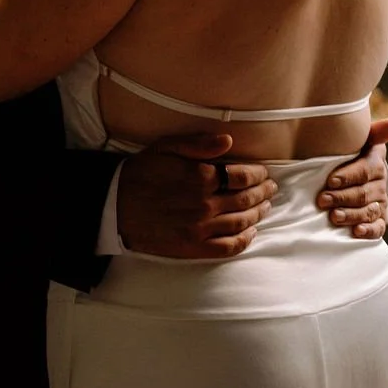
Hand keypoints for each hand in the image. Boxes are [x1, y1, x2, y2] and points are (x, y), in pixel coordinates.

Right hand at [116, 133, 276, 259]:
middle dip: (263, 193)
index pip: (242, 175)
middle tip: (271, 189)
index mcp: (200, 176)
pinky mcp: (194, 247)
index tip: (264, 172)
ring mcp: (201, 228)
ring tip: (265, 207)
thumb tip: (228, 141)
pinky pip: (228, 247)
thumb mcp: (166, 147)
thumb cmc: (141, 173)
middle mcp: (205, 203)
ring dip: (258, 214)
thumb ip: (199, 144)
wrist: (115, 206)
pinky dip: (245, 240)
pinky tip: (251, 233)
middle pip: (246, 199)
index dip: (258, 174)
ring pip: (241, 222)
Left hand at [316, 117, 387, 238]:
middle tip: (322, 200)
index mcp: (375, 161)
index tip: (330, 180)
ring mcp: (381, 202)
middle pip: (363, 193)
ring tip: (334, 217)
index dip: (348, 176)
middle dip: (342, 197)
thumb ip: (373, 131)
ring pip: (369, 211)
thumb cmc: (347, 151)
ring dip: (351, 215)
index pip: (365, 169)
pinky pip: (378, 228)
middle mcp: (380, 182)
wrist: (348, 170)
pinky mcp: (379, 219)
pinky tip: (357, 232)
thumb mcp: (357, 139)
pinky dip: (369, 231)